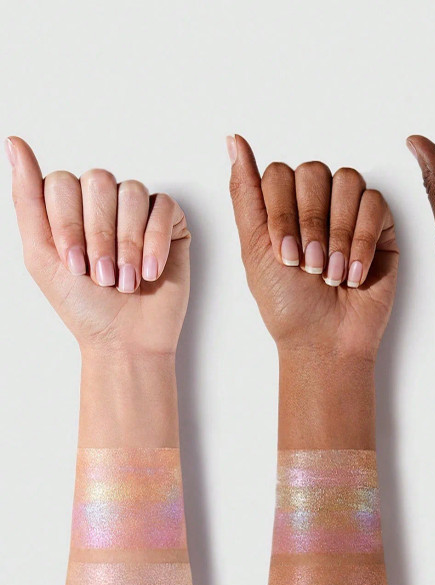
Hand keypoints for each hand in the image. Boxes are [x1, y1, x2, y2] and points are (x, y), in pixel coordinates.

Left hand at [6, 137, 189, 355]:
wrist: (126, 340)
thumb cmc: (84, 307)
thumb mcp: (40, 255)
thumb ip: (26, 199)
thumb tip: (14, 144)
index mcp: (68, 207)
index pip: (62, 182)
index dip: (68, 224)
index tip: (74, 265)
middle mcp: (102, 203)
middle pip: (98, 181)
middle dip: (99, 235)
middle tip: (102, 275)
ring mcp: (137, 210)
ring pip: (131, 192)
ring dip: (127, 244)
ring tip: (127, 279)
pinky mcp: (170, 222)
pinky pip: (163, 207)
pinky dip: (155, 241)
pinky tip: (150, 271)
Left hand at [228, 135, 397, 362]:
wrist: (324, 341)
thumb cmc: (287, 304)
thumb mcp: (253, 248)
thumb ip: (245, 193)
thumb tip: (233, 140)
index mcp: (282, 205)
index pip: (281, 173)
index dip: (282, 212)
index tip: (283, 254)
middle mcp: (316, 202)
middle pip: (314, 172)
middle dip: (311, 223)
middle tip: (308, 266)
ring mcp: (349, 212)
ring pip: (348, 181)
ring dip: (337, 233)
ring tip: (331, 273)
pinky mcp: (381, 227)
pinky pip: (375, 204)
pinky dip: (362, 240)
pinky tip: (354, 273)